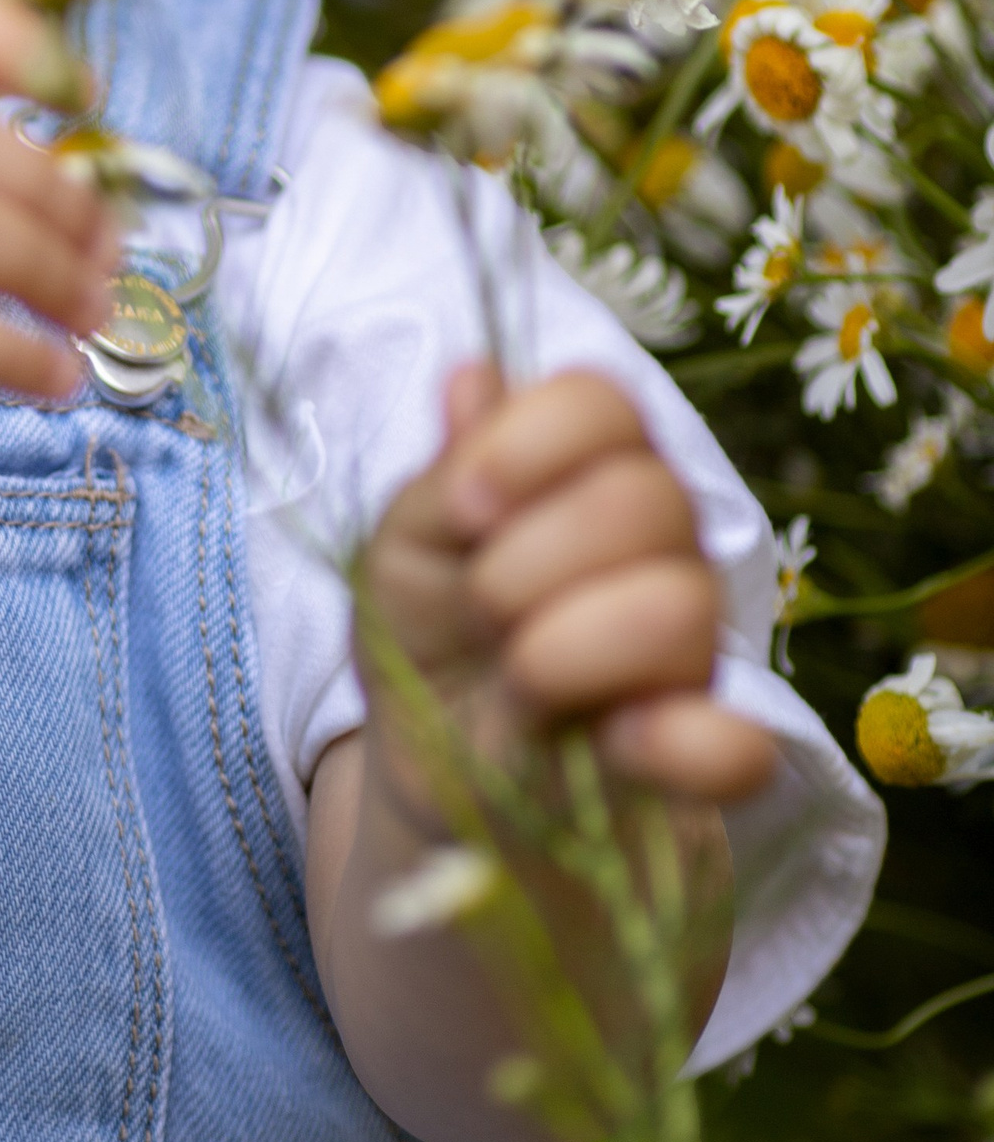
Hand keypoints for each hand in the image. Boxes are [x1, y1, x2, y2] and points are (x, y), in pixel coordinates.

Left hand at [360, 362, 776, 810]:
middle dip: (530, 560)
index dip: (530, 442)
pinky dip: (674, 745)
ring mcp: (690, 650)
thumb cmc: (428, 631)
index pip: (603, 403)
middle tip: (479, 608)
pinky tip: (609, 741)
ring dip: (567, 647)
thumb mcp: (404, 549)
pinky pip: (738, 746)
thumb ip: (447, 474)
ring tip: (519, 675)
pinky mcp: (701, 755)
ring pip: (684, 606)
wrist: (436, 766)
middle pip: (649, 497)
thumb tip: (472, 375)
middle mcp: (657, 544)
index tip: (464, 508)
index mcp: (585, 473)